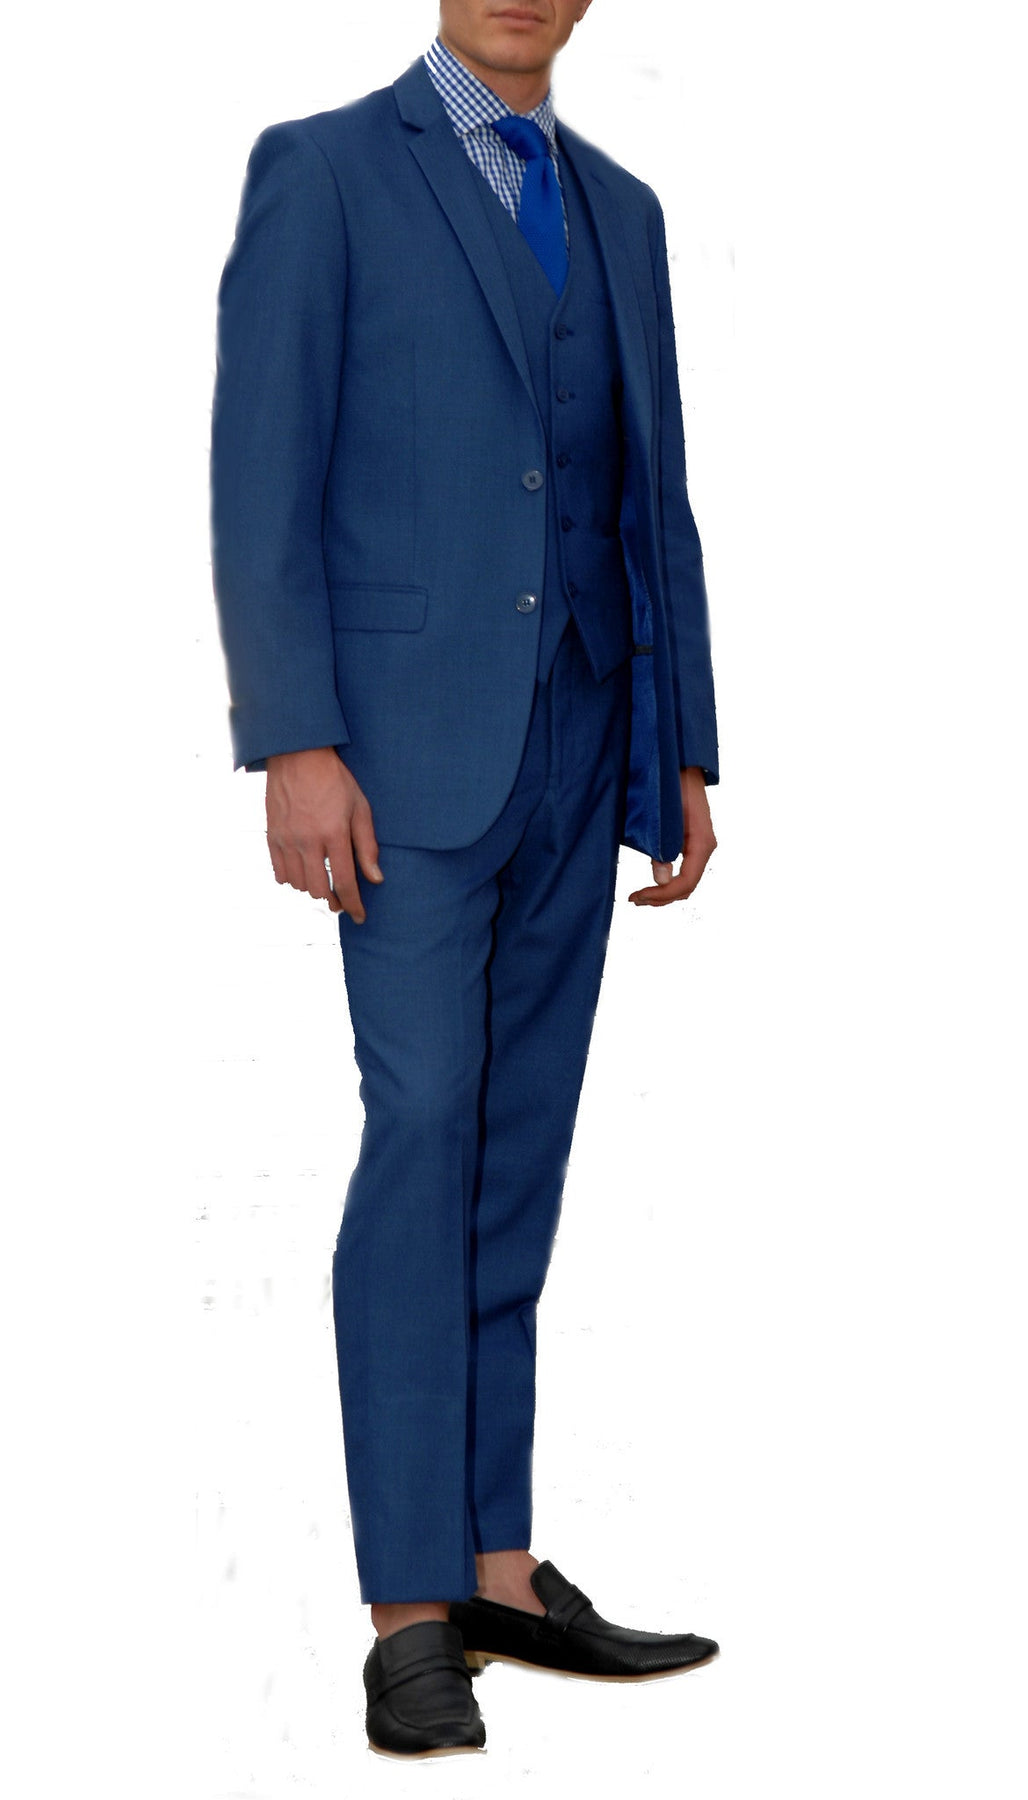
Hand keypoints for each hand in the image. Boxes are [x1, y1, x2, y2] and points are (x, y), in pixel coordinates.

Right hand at [265, 746, 382, 922]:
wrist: (298, 755)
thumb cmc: (335, 780)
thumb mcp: (360, 808)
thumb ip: (367, 846)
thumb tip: (375, 879)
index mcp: (334, 834)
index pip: (345, 882)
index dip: (354, 905)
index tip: (360, 917)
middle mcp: (308, 841)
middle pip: (319, 890)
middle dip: (333, 899)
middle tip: (341, 898)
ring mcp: (287, 839)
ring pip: (298, 885)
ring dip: (313, 888)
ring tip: (323, 880)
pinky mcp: (272, 836)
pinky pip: (279, 873)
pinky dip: (292, 879)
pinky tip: (303, 872)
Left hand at [628, 767, 716, 907]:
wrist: (680, 763)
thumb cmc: (671, 783)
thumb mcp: (663, 816)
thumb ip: (662, 846)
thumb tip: (662, 878)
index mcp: (702, 842)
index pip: (686, 882)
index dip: (662, 894)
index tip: (638, 895)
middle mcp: (704, 846)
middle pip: (687, 886)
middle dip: (661, 897)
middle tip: (634, 898)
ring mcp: (699, 845)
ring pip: (686, 881)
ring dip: (664, 892)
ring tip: (640, 895)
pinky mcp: (691, 842)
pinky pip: (684, 869)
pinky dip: (668, 881)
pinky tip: (652, 881)